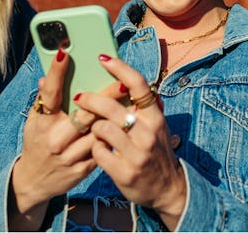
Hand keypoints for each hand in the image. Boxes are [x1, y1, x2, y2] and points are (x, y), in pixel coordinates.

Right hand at [9, 50, 124, 230]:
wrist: (34, 181)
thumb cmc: (37, 142)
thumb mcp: (35, 120)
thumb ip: (44, 99)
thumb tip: (47, 74)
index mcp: (41, 122)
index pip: (49, 93)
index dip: (55, 72)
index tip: (65, 51)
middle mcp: (54, 139)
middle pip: (84, 113)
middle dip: (105, 96)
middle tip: (122, 82)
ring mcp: (69, 156)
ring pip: (99, 131)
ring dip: (116, 116)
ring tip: (132, 100)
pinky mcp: (82, 168)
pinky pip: (103, 148)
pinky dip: (115, 135)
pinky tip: (127, 123)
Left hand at [74, 55, 185, 230]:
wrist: (168, 188)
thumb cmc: (156, 151)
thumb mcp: (158, 126)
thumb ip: (145, 106)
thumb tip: (129, 81)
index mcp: (155, 117)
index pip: (138, 85)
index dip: (120, 68)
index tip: (103, 58)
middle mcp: (148, 133)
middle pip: (111, 106)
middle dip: (90, 99)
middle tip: (79, 98)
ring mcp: (137, 154)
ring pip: (101, 129)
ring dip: (92, 127)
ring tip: (93, 129)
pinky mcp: (125, 172)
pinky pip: (98, 152)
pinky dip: (95, 149)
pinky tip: (98, 149)